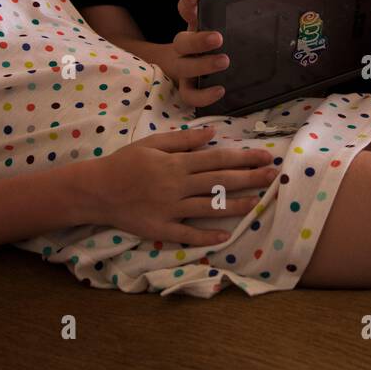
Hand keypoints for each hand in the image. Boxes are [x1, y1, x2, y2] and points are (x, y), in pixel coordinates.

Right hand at [91, 127, 275, 245]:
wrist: (97, 189)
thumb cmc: (125, 162)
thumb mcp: (152, 143)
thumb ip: (184, 139)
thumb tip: (213, 132)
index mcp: (176, 163)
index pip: (217, 159)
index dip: (243, 158)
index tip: (264, 156)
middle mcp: (177, 186)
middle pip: (220, 182)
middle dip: (249, 179)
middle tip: (273, 178)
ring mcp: (170, 209)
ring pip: (209, 208)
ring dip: (236, 206)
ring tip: (258, 203)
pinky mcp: (161, 229)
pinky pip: (187, 234)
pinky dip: (206, 236)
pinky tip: (224, 236)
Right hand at [163, 0, 228, 107]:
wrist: (177, 69)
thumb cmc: (203, 48)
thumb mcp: (208, 31)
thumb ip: (212, 18)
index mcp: (190, 28)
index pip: (184, 10)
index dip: (187, 2)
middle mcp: (182, 48)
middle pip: (182, 42)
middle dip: (198, 40)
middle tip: (218, 38)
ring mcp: (183, 70)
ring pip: (185, 69)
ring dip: (202, 66)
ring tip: (224, 61)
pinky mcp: (187, 89)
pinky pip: (191, 95)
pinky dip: (204, 96)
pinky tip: (220, 90)